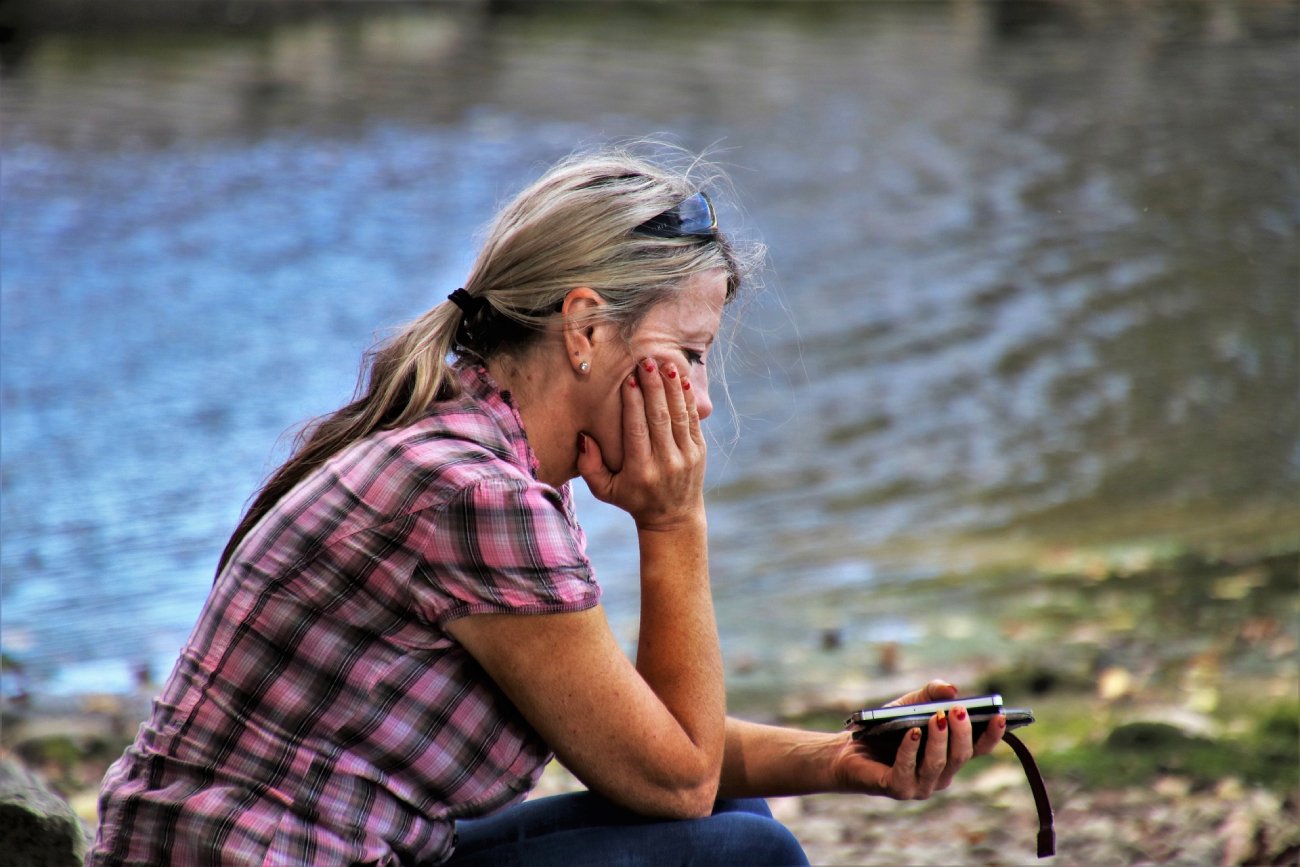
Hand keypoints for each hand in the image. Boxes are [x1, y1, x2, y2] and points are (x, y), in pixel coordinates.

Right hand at [578, 358, 706, 530]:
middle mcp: (665, 462)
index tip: (629, 380)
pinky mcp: (698, 451)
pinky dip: (687, 399)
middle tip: (646, 362)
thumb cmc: (632, 499)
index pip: (637, 431)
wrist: (673, 518)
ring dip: (672, 387)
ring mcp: (685, 456)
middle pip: (659, 418)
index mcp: (641, 471)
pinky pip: (692, 420)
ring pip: (678, 415)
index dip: (633, 405)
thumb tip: (584, 437)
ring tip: (665, 364)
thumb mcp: (605, 490)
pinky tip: (681, 379)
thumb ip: (589, 466)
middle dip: (653, 388)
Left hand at [832, 680, 1004, 799]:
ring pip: (938, 764)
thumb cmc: (886, 728)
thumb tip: (952, 689)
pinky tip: (913, 732)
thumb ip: (932, 693)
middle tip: (958, 710)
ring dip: (939, 739)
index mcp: (949, 757)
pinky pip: (908, 770)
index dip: (992, 735)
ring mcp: (920, 786)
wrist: (848, 750)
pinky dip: (911, 749)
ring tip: (937, 717)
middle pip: (960, 756)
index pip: (978, 749)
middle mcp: (940, 776)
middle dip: (962, 732)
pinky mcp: (897, 789)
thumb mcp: (911, 704)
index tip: (999, 715)